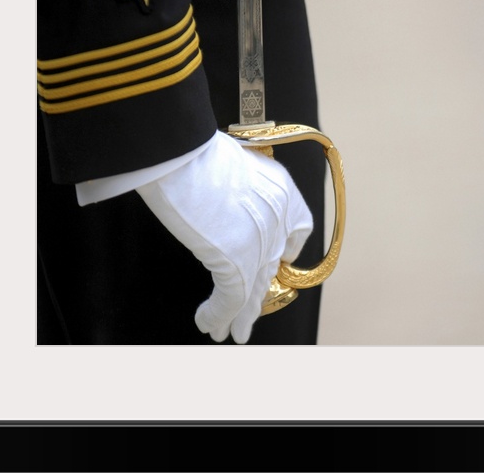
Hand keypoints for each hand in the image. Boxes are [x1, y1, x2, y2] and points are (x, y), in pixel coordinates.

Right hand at [136, 131, 312, 343]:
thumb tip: (221, 200)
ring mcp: (260, 243)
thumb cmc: (196, 149)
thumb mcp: (233, 162)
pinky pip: (231, 299)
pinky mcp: (236, 262)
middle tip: (248, 313)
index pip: (299, 229)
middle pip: (270, 266)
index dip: (287, 250)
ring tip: (231, 333)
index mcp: (283, 190)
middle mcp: (279, 219)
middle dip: (257, 292)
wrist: (184, 153)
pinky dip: (219, 315)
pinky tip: (209, 325)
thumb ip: (239, 186)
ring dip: (240, 315)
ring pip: (253, 288)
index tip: (280, 262)